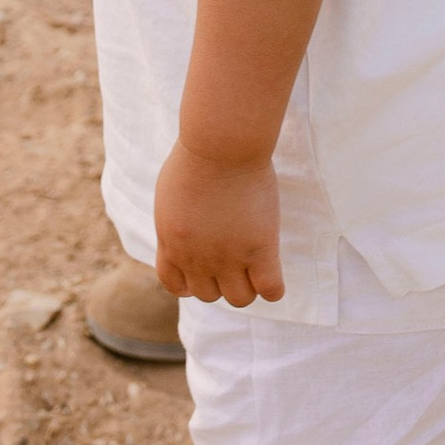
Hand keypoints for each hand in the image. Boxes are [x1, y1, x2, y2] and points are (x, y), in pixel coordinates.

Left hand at [153, 141, 283, 307]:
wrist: (221, 145)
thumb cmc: (197, 157)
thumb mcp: (171, 195)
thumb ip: (175, 222)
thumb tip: (187, 231)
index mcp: (172, 243)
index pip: (176, 286)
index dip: (192, 281)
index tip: (205, 266)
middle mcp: (197, 257)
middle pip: (209, 295)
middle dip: (220, 280)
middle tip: (234, 255)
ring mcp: (229, 257)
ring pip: (239, 299)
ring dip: (247, 286)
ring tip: (255, 263)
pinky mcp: (260, 250)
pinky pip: (271, 290)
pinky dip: (274, 288)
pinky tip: (272, 266)